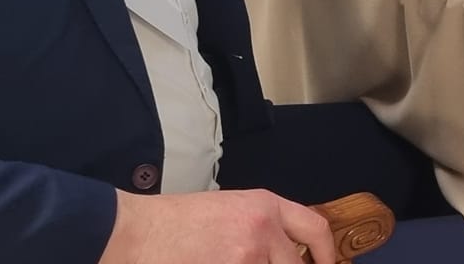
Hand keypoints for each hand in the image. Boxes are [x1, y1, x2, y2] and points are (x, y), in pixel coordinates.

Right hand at [99, 189, 335, 263]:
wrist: (138, 232)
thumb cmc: (176, 222)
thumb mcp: (230, 209)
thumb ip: (263, 226)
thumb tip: (285, 252)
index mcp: (265, 205)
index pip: (315, 228)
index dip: (326, 254)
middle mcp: (263, 228)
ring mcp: (247, 256)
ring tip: (232, 260)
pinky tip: (217, 263)